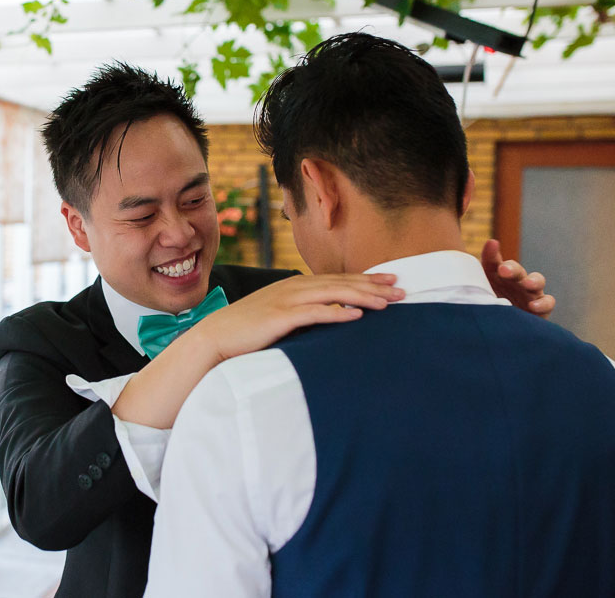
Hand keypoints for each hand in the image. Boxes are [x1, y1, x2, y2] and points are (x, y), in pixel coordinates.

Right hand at [196, 273, 404, 363]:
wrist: (215, 338)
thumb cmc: (245, 332)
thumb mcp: (276, 317)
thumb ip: (300, 314)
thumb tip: (324, 318)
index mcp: (293, 286)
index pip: (336, 279)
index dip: (365, 279)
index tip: (390, 282)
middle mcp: (292, 288)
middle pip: (340, 283)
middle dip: (372, 285)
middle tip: (401, 289)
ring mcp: (286, 301)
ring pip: (332, 294)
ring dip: (362, 296)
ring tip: (387, 301)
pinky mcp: (279, 317)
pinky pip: (314, 313)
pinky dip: (337, 312)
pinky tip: (357, 315)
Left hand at [480, 239, 554, 318]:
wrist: (497, 333)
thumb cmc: (486, 308)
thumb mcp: (479, 289)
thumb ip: (483, 268)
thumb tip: (492, 241)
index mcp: (497, 276)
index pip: (494, 261)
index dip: (492, 255)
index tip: (490, 248)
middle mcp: (515, 281)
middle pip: (516, 270)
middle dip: (512, 268)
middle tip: (504, 271)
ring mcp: (529, 294)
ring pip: (536, 281)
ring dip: (533, 280)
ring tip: (527, 284)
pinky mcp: (540, 309)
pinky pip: (547, 302)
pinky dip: (543, 303)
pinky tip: (533, 306)